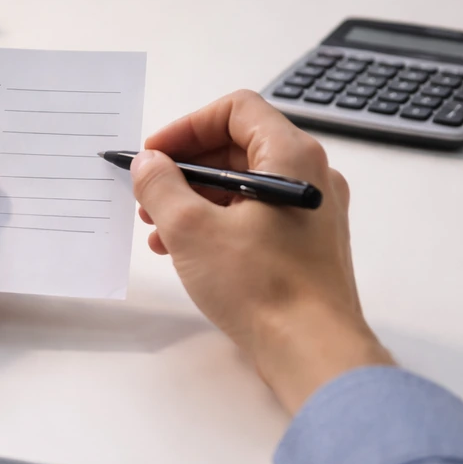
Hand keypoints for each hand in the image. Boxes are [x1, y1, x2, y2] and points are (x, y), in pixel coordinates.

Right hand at [131, 90, 392, 413]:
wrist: (314, 352)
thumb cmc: (264, 288)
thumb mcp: (191, 229)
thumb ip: (161, 185)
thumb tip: (148, 163)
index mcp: (291, 156)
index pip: (235, 110)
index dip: (187, 126)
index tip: (155, 154)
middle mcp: (310, 176)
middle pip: (237, 147)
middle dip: (185, 167)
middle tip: (149, 190)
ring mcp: (312, 212)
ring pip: (243, 184)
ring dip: (195, 198)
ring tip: (158, 226)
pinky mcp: (306, 244)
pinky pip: (255, 215)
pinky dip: (217, 222)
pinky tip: (183, 250)